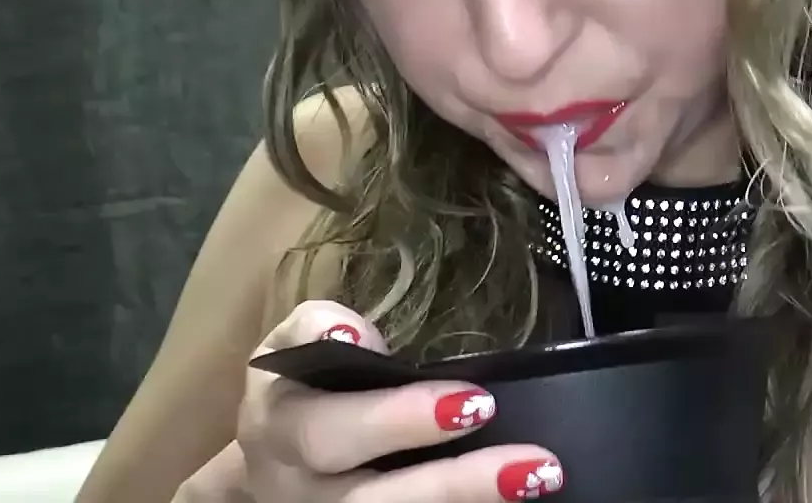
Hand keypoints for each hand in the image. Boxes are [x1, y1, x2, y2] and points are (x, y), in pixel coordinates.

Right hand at [175, 301, 563, 501]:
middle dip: (449, 480)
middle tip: (526, 459)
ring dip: (469, 502)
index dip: (394, 420)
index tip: (469, 399)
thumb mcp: (292, 342)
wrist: (274, 456)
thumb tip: (353, 336)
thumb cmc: (300, 385)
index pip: (326, 429)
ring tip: (537, 477)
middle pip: (367, 499)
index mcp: (278, 428)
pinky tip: (518, 498)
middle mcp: (299, 488)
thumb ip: (318, 326)